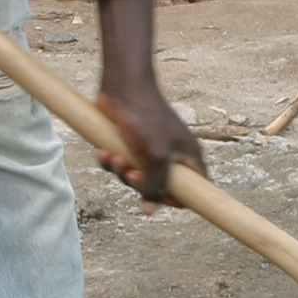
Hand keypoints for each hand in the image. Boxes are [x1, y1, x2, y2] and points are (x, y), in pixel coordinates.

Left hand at [94, 79, 205, 202]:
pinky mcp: (129, 143)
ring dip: (121, 172)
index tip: (159, 200)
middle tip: (130, 173)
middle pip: (158, 187)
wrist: (123, 86)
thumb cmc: (146, 117)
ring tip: (115, 157)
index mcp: (188, 157)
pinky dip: (111, 161)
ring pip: (135, 177)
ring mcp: (149, 149)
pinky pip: (120, 164)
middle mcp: (171, 154)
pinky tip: (104, 151)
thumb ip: (155, 186)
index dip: (177, 200)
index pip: (194, 189)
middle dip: (140, 184)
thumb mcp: (156, 157)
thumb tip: (150, 210)